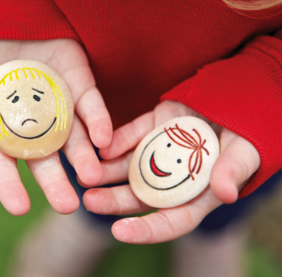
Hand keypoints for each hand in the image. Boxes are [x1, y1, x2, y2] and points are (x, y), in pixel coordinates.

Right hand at [0, 39, 111, 214]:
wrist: (14, 12)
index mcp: (2, 122)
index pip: (3, 161)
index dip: (9, 185)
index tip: (20, 209)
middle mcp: (34, 119)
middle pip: (46, 157)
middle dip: (55, 181)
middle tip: (68, 206)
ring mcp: (59, 103)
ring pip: (74, 137)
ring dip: (84, 158)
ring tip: (91, 177)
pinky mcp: (81, 85)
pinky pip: (92, 107)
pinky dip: (99, 124)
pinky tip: (104, 141)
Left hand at [83, 100, 259, 243]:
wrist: (234, 96)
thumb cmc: (246, 129)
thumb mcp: (245, 149)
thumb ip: (233, 169)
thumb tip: (225, 194)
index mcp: (197, 191)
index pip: (172, 218)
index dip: (147, 229)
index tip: (119, 232)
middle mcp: (174, 175)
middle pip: (141, 195)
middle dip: (114, 201)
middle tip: (89, 200)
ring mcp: (161, 150)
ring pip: (130, 167)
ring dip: (107, 172)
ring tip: (83, 175)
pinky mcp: (154, 127)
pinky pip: (133, 136)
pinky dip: (118, 141)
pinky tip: (101, 147)